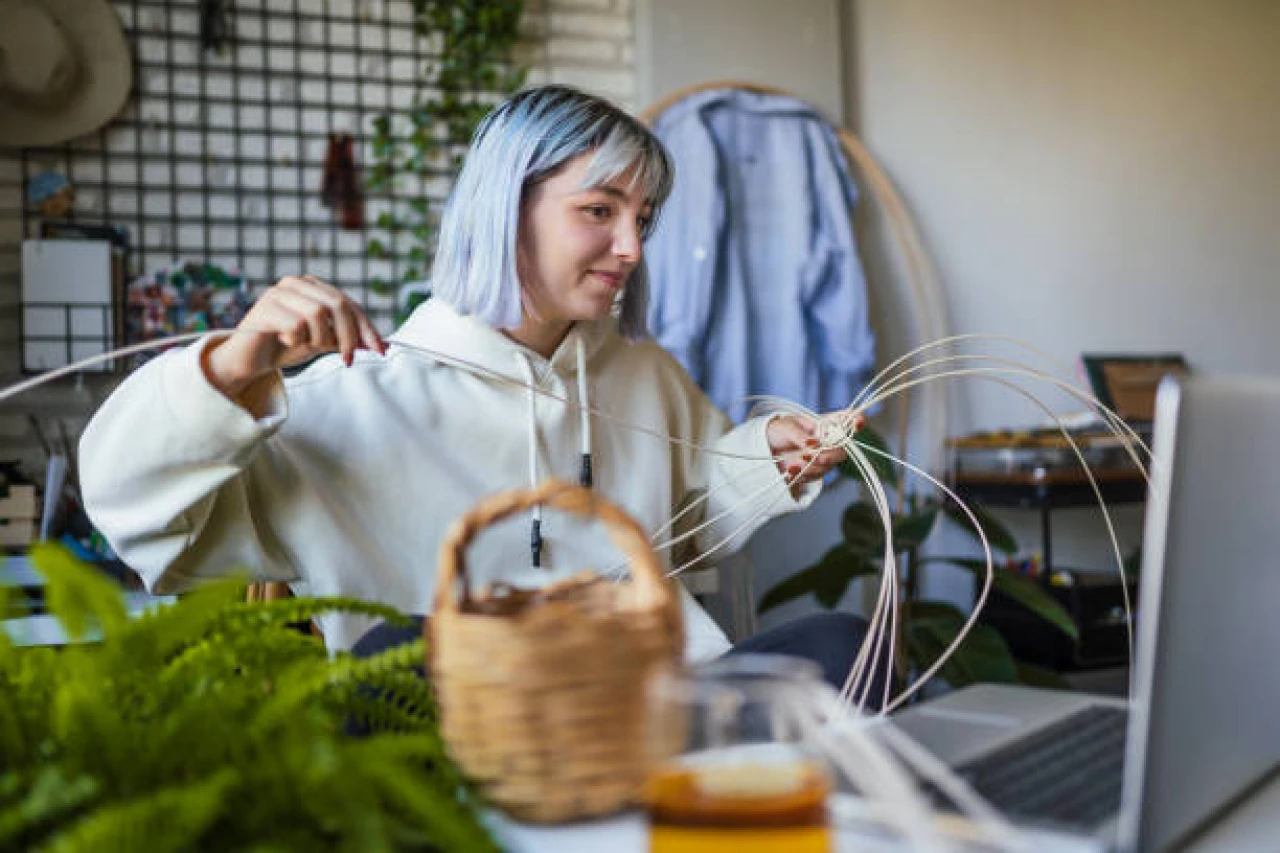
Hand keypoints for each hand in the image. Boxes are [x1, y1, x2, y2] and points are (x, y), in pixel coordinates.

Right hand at [203, 275, 384, 398]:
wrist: (249, 360)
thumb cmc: (285, 347)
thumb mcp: (322, 342)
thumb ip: (347, 339)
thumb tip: (381, 344)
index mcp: (313, 286)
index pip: (349, 303)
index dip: (367, 327)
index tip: (380, 350)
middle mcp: (297, 283)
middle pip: (338, 304)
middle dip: (349, 335)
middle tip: (348, 358)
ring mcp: (279, 292)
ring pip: (318, 314)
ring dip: (318, 338)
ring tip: (304, 345)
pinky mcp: (265, 307)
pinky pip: (296, 325)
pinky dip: (296, 340)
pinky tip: (283, 341)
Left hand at [766, 414, 851, 497]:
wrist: (766, 449)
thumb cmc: (778, 431)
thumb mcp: (786, 427)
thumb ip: (800, 435)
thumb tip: (812, 443)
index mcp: (823, 424)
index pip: (845, 420)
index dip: (856, 420)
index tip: (858, 422)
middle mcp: (828, 441)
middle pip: (842, 450)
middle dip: (828, 455)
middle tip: (808, 454)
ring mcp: (823, 456)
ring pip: (829, 466)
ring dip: (812, 466)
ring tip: (794, 462)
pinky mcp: (815, 470)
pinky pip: (817, 476)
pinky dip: (804, 474)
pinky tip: (792, 469)